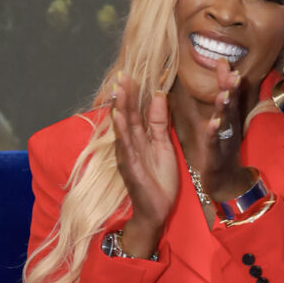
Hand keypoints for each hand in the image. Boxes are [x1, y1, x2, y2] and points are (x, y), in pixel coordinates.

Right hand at [110, 75, 179, 254]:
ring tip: (119, 89)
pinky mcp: (129, 168)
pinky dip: (122, 132)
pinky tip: (119, 118)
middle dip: (126, 94)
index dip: (136, 92)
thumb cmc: (159, 180)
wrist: (156, 210)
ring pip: (124, 128)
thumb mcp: (164, 146)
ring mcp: (127, 155)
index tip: (136, 71)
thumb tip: (159, 96)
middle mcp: (131, 144)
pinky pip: (125, 147)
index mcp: (141, 138)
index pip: (137, 110)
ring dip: (121, 108)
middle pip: (128, 115)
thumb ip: (161, 123)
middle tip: (124, 73)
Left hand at [202, 59, 254, 203]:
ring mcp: (224, 141)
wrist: (227, 184)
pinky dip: (214, 133)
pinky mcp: (216, 156)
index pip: (230, 94)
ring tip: (223, 94)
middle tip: (232, 72)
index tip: (223, 60)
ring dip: (224, 108)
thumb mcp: (225, 125)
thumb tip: (227, 78)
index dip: (227, 78)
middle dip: (231, 88)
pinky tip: (212, 124)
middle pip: (231, 105)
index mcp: (229, 119)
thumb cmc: (223, 152)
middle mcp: (229, 128)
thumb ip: (226, 103)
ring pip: (225, 122)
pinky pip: (215, 143)